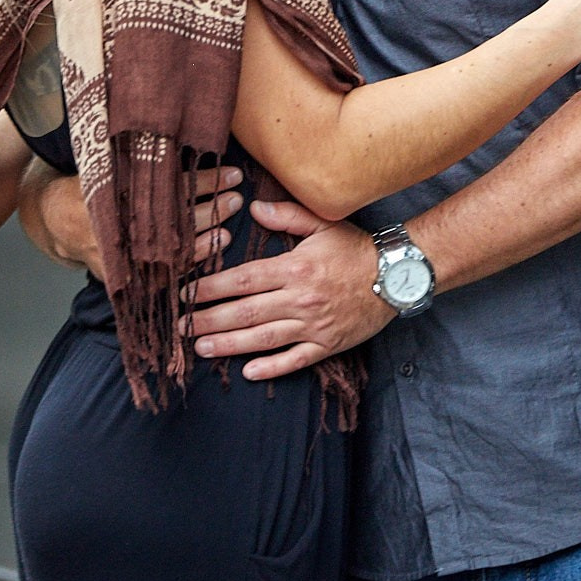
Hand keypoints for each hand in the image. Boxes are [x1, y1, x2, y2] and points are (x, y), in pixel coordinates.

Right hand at [18, 164, 241, 281]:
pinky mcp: (119, 274)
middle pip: (174, 220)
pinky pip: (159, 274)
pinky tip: (210, 251)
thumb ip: (142, 151)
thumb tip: (184, 127)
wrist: (53, 217)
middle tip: (237, 198)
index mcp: (115, 190)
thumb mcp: (110, 160)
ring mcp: (116, 253)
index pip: (172, 186)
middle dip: (211, 209)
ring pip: (169, 251)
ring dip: (204, 239)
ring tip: (229, 227)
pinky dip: (187, 264)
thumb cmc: (91, 182)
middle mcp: (115, 225)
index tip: (234, 173)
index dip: (206, 179)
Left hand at [183, 199, 394, 380]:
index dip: (211, 289)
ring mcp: (314, 324)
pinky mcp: (328, 344)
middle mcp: (301, 299)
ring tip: (202, 349)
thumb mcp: (324, 224)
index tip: (186, 294)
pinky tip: (249, 373)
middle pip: (245, 312)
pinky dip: (272, 368)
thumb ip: (286, 216)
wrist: (399, 275)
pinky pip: (296, 359)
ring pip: (264, 338)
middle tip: (181, 327)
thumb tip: (252, 208)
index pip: (243, 280)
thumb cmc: (358, 249)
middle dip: (209, 320)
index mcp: (295, 268)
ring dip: (229, 345)